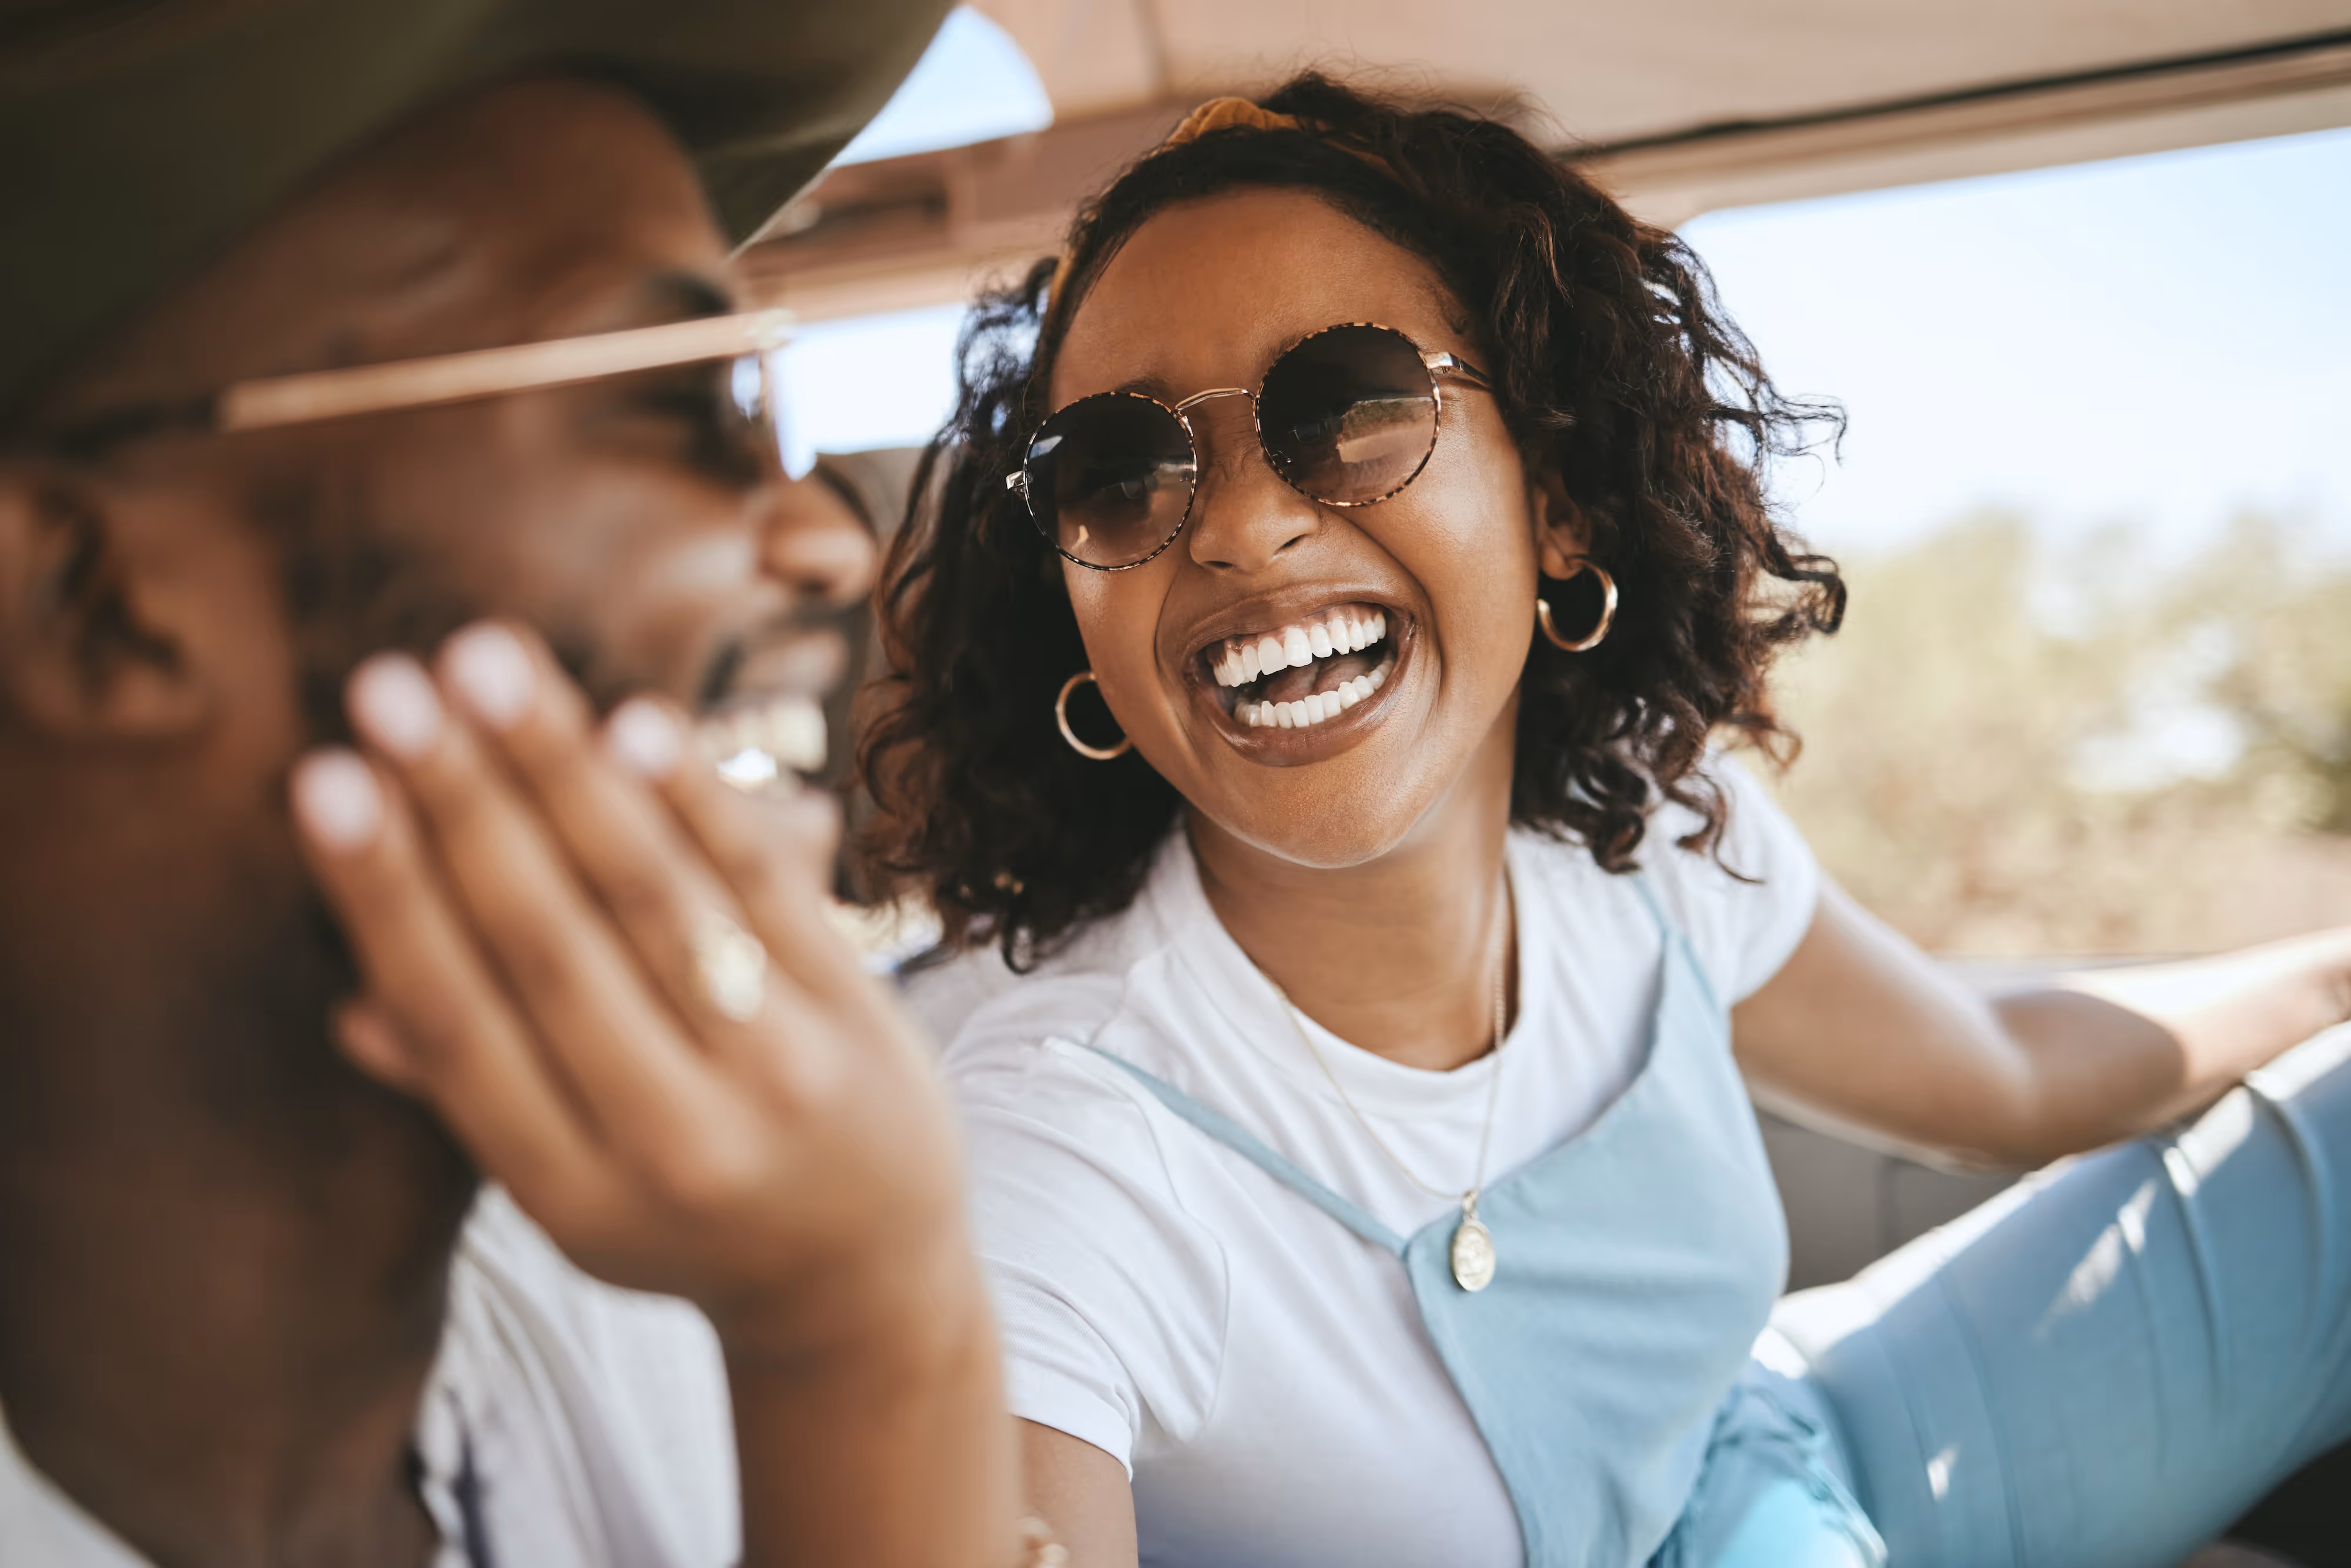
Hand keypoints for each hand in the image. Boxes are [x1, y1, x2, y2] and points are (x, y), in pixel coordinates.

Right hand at [288, 621, 971, 1362]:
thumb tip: (353, 1004)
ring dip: (564, 774)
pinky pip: (768, 891)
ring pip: (653, 903)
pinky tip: (634, 723)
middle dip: (461, 806)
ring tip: (488, 665)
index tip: (324, 783)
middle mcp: (673, 1140)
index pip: (460, 1023)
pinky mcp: (859, 1019)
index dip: (388, 899)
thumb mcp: (573, 1196)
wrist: (864, 1282)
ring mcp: (777, 1078)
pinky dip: (699, 803)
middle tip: (385, 688)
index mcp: (573, 1193)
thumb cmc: (689, 1216)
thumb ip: (473, 1096)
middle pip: (547, 948)